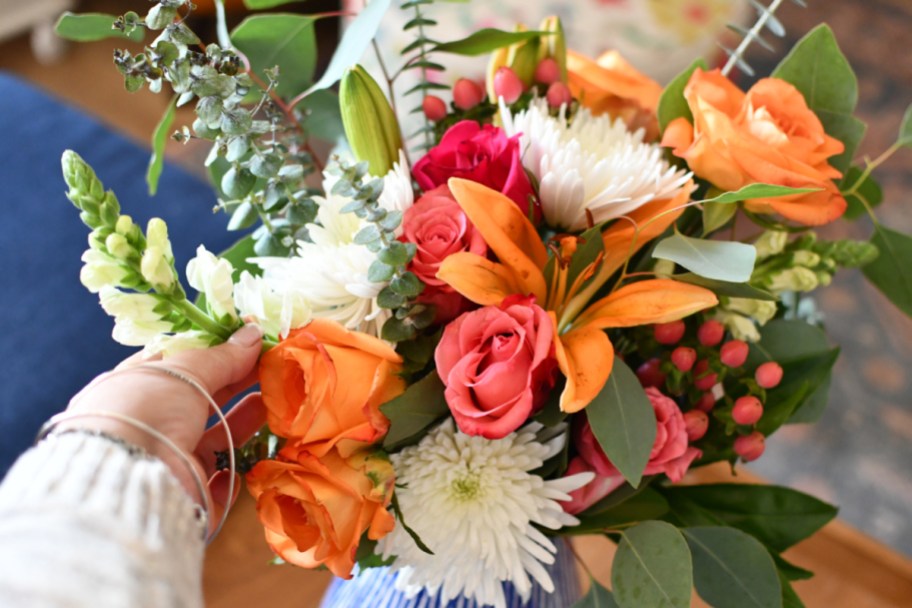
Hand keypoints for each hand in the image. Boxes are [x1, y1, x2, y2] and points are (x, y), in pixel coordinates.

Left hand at [62, 323, 266, 534]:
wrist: (129, 480)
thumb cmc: (146, 410)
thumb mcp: (185, 370)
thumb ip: (222, 356)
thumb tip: (252, 333)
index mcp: (137, 388)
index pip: (179, 366)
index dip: (215, 352)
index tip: (248, 341)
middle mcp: (150, 424)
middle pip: (202, 400)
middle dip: (237, 382)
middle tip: (272, 364)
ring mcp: (169, 460)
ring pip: (216, 438)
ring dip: (245, 420)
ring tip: (276, 401)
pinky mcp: (187, 493)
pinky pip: (219, 481)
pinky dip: (236, 472)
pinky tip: (252, 454)